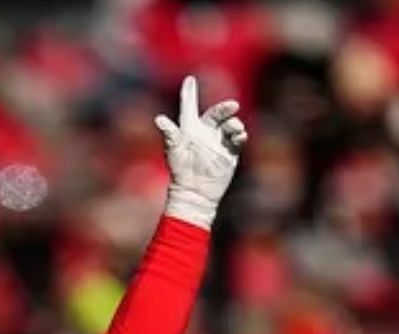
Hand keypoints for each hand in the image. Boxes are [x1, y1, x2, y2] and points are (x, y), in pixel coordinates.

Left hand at [153, 77, 246, 229]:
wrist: (195, 190)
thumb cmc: (181, 169)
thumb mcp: (174, 150)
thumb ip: (169, 133)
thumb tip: (159, 119)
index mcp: (190, 129)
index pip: (190, 107)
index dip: (189, 93)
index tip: (190, 79)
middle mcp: (205, 132)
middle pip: (217, 113)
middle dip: (225, 108)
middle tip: (232, 107)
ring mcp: (218, 141)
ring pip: (230, 124)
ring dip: (234, 124)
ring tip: (234, 130)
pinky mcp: (230, 151)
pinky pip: (238, 138)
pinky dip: (240, 135)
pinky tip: (239, 138)